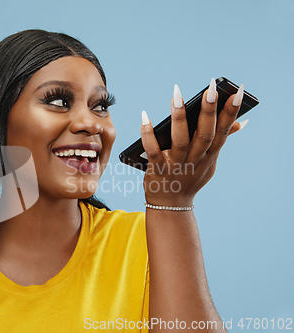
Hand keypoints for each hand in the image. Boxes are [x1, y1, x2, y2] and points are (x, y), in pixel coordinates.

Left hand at [140, 79, 246, 206]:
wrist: (171, 205)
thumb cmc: (189, 177)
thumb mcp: (209, 162)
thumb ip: (220, 141)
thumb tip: (240, 122)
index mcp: (209, 156)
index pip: (223, 132)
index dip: (231, 113)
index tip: (238, 92)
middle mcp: (195, 160)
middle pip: (204, 135)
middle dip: (209, 112)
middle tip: (211, 89)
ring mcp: (176, 166)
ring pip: (180, 140)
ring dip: (179, 118)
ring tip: (177, 95)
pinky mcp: (158, 170)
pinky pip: (152, 151)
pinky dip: (148, 135)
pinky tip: (145, 117)